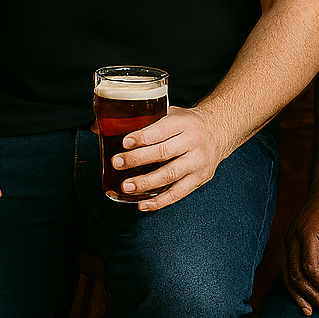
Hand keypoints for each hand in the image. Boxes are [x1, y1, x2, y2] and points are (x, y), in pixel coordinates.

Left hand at [112, 106, 233, 211]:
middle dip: (137, 160)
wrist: (219, 130)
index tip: (124, 142)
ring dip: (146, 183)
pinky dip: (160, 201)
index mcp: (183, 123)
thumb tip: (99, 126)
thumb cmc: (186, 122)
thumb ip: (141, 119)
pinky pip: (178, 193)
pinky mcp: (200, 179)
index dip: (142, 137)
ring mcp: (197, 162)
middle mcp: (192, 142)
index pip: (161, 130)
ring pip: (170, 175)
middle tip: (117, 163)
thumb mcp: (169, 113)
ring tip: (126, 186)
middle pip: (163, 153)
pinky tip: (143, 204)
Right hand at [281, 184, 318, 315]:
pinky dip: (292, 287)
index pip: (309, 267)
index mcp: (305, 233)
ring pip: (288, 275)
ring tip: (313, 311)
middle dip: (312, 295)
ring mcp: (286, 242)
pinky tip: (302, 300)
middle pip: (296, 274)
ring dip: (300, 295)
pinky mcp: (287, 245)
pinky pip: (286, 270)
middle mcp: (291, 238)